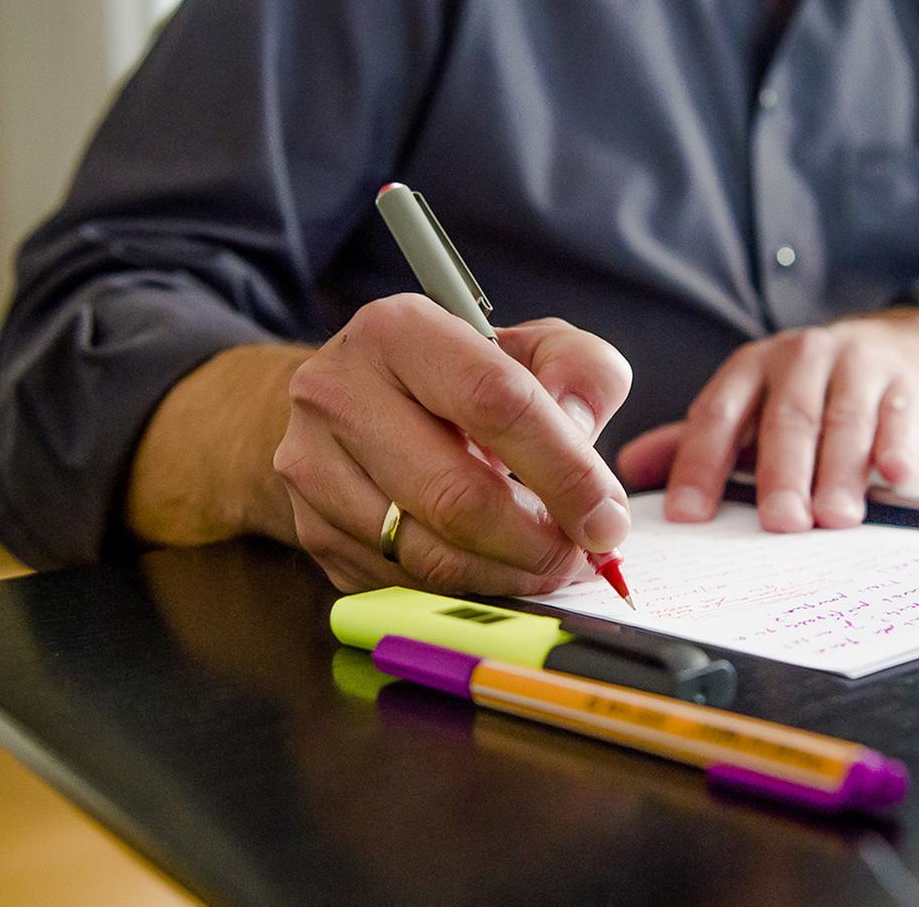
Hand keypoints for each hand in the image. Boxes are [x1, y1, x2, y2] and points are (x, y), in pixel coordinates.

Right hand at [272, 295, 633, 594]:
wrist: (351, 403)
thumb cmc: (458, 378)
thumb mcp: (532, 349)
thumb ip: (582, 373)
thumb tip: (581, 433)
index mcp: (398, 331)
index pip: (495, 403)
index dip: (564, 470)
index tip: (608, 519)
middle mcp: (338, 393)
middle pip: (455, 493)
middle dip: (537, 541)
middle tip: (583, 557)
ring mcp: (312, 466)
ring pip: (427, 553)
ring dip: (505, 573)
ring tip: (548, 563)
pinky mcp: (309, 529)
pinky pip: (401, 582)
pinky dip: (462, 588)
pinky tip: (495, 567)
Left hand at [617, 308, 918, 531]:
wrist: (899, 348)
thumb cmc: (810, 389)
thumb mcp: (749, 405)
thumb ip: (697, 439)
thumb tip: (629, 470)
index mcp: (751, 368)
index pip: (717, 415)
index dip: (699, 464)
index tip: (687, 515)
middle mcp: (800, 360)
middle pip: (787, 420)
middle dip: (780, 474)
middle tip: (778, 522)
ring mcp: (857, 368)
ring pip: (844, 421)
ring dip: (840, 472)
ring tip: (834, 517)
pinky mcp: (906, 386)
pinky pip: (901, 417)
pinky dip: (898, 447)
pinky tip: (895, 474)